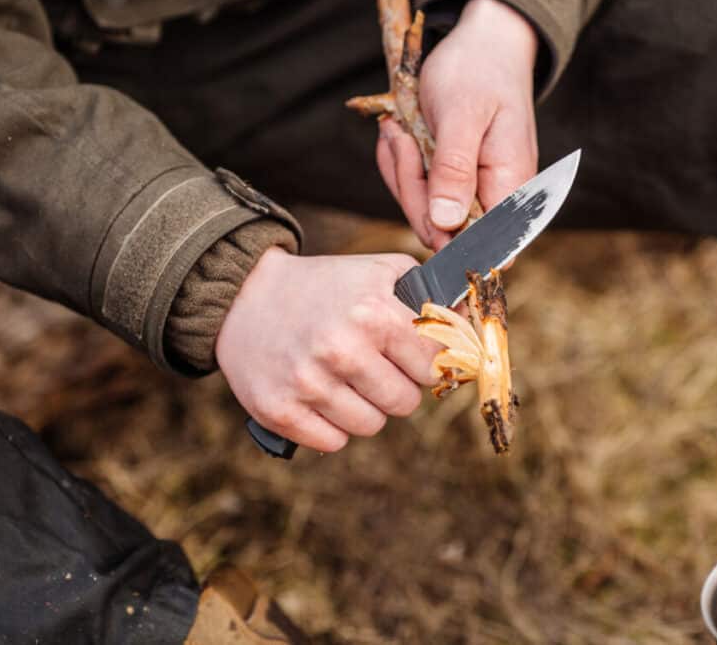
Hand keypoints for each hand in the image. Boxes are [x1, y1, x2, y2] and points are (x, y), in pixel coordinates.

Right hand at [216, 247, 437, 452]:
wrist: (244, 296)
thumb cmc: (324, 286)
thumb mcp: (380, 272)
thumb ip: (430, 296)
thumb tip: (472, 328)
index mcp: (373, 313)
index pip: (435, 366)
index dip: (427, 363)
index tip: (412, 357)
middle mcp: (341, 349)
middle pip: (406, 403)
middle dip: (396, 386)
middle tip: (372, 365)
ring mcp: (308, 383)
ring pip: (371, 426)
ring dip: (364, 407)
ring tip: (342, 377)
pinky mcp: (280, 411)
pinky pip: (334, 442)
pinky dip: (331, 425)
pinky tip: (319, 395)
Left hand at [377, 0, 538, 250]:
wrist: (481, 44)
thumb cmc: (478, 71)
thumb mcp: (462, 115)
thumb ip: (456, 169)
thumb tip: (447, 223)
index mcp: (511, 187)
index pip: (488, 250)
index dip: (449, 243)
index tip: (420, 192)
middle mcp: (495, 198)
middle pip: (444, 234)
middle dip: (411, 190)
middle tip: (403, 139)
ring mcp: (470, 192)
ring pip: (423, 215)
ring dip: (401, 173)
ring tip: (401, 129)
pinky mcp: (449, 183)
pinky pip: (415, 194)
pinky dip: (400, 165)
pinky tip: (401, 132)